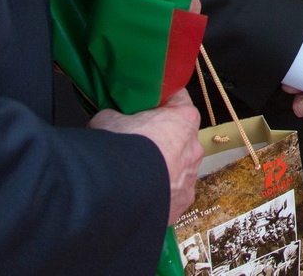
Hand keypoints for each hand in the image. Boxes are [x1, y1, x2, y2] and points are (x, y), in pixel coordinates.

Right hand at [90, 88, 202, 224]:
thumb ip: (115, 115)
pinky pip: (173, 193)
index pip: (177, 99)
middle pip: (179, 135)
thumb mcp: (109, 119)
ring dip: (163, 166)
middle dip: (162, 137)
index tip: (147, 105)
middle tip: (137, 141)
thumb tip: (109, 118)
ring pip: (178, 166)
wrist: (119, 192)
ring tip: (137, 173)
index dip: (160, 101)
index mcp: (185, 118)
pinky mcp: (182, 202)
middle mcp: (194, 146)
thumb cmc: (122, 147)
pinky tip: (141, 193)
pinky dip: (161, 192)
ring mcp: (190, 176)